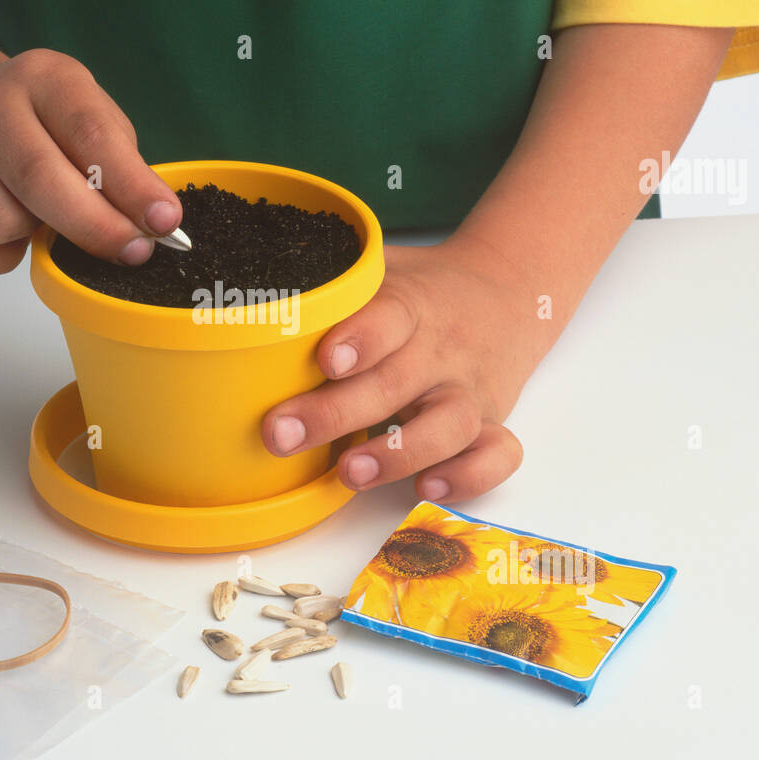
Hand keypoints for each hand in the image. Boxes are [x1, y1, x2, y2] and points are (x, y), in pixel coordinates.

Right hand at [0, 49, 181, 277]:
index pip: (90, 133)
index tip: (165, 222)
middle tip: (133, 252)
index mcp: (43, 77)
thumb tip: (156, 226)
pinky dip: (0, 260)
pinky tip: (8, 231)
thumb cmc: (48, 128)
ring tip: (42, 217)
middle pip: (39, 180)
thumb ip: (124, 169)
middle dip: (96, 228)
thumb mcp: (95, 123)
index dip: (132, 185)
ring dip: (35, 237)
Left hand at [262, 236, 547, 502]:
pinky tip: (428, 488)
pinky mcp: (493, 421)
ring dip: (399, 453)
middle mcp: (442, 350)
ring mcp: (470, 389)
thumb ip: (332, 287)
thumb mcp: (381, 271)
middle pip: (397, 382)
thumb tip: (249, 301)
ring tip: (350, 473)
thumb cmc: (421, 290)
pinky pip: (498, 454)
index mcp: (412, 306)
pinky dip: (469, 476)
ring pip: (449, 424)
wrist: (509, 291)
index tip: (324, 359)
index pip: (391, 317)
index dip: (361, 338)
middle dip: (336, 413)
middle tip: (281, 434)